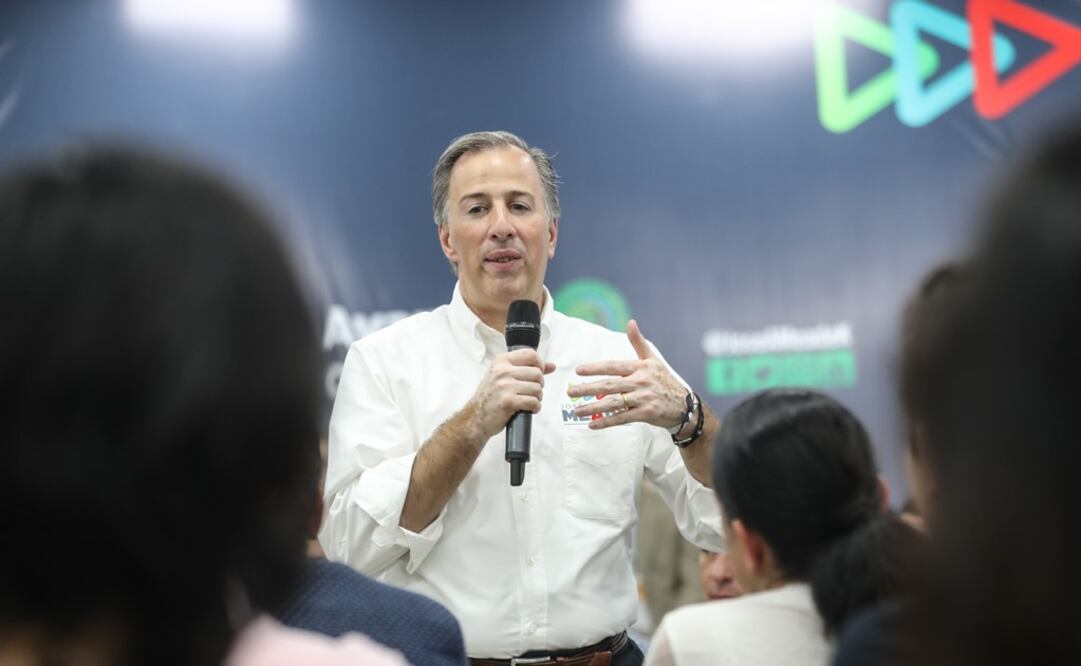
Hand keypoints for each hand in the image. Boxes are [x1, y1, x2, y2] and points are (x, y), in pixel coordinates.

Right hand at [467, 349, 555, 439]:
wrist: (475, 417)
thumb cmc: (491, 397)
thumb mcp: (504, 376)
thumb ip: (527, 368)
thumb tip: (551, 366)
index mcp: (501, 360)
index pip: (531, 354)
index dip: (540, 364)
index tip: (538, 373)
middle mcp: (502, 371)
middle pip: (537, 373)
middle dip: (539, 385)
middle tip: (530, 392)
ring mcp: (504, 386)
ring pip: (537, 388)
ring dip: (537, 397)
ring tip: (527, 400)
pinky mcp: (508, 401)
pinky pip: (533, 402)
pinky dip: (535, 407)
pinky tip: (528, 408)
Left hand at [567, 320, 686, 429]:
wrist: (684, 405)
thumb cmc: (665, 381)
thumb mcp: (653, 360)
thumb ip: (638, 342)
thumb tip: (630, 322)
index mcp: (640, 367)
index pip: (613, 366)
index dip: (595, 368)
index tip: (579, 371)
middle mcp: (641, 382)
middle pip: (609, 385)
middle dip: (588, 389)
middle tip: (571, 392)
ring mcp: (643, 398)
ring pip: (613, 403)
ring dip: (593, 408)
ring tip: (576, 410)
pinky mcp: (646, 414)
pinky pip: (622, 418)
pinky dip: (606, 422)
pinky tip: (592, 425)